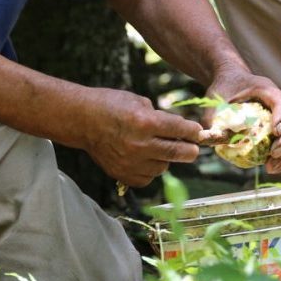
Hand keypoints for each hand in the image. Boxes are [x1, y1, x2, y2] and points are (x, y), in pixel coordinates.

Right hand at [79, 88, 202, 186]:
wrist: (82, 120)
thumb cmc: (112, 105)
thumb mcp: (139, 102)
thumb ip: (160, 117)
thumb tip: (179, 130)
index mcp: (145, 122)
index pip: (180, 129)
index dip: (193, 131)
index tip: (198, 132)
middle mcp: (139, 145)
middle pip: (176, 153)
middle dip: (189, 151)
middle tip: (193, 149)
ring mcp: (130, 162)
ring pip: (162, 167)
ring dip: (166, 159)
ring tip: (159, 149)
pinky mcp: (122, 174)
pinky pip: (147, 178)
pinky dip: (150, 170)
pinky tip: (146, 159)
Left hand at [205, 66, 280, 173]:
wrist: (231, 80)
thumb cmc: (224, 87)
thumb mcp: (215, 99)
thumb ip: (213, 117)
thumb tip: (212, 140)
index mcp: (265, 88)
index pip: (279, 100)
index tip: (275, 131)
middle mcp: (278, 101)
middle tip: (273, 155)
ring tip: (271, 168)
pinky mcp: (280, 126)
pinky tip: (271, 167)